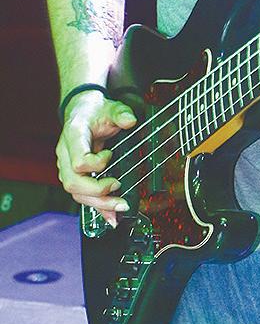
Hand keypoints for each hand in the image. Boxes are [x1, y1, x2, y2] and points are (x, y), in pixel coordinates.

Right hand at [55, 91, 136, 226]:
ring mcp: (67, 165)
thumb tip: (130, 121)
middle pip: (73, 182)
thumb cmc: (95, 111)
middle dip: (97, 193)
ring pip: (75, 192)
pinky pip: (81, 195)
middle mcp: (65, 153)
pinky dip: (96, 207)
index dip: (97, 164)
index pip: (78, 161)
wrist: (82, 111)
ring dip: (98, 203)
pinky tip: (111, 217)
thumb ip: (121, 113)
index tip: (111, 155)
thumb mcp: (111, 107)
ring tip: (120, 208)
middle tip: (119, 192)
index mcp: (73, 136)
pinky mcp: (73, 174)